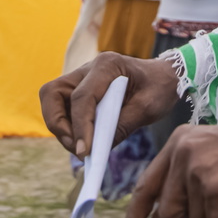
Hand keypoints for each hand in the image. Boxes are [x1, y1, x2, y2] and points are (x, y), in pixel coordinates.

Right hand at [40, 52, 182, 156]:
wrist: (165, 77)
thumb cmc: (160, 88)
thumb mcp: (148, 108)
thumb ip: (122, 126)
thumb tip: (95, 150)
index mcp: (107, 65)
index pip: (82, 96)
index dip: (80, 125)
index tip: (84, 151)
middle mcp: (88, 68)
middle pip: (52, 93)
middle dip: (57, 123)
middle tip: (76, 148)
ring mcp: (81, 78)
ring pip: (52, 100)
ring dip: (60, 126)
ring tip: (81, 147)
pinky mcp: (79, 90)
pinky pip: (62, 107)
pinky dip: (67, 126)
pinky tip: (85, 140)